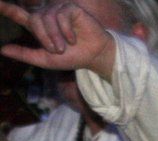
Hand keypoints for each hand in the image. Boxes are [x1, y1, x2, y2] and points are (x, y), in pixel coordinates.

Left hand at [0, 1, 115, 78]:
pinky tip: (73, 38)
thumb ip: (25, 54)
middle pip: (34, 19)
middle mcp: (46, 16)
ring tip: (66, 45)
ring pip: (47, 18)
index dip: (6, 8)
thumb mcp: (45, 60)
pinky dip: (66, 29)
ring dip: (55, 35)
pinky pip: (61, 15)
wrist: (94, 56)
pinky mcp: (71, 9)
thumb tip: (2, 49)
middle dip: (44, 36)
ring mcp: (58, 11)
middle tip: (57, 49)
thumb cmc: (72, 58)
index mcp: (38, 27)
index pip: (17, 13)